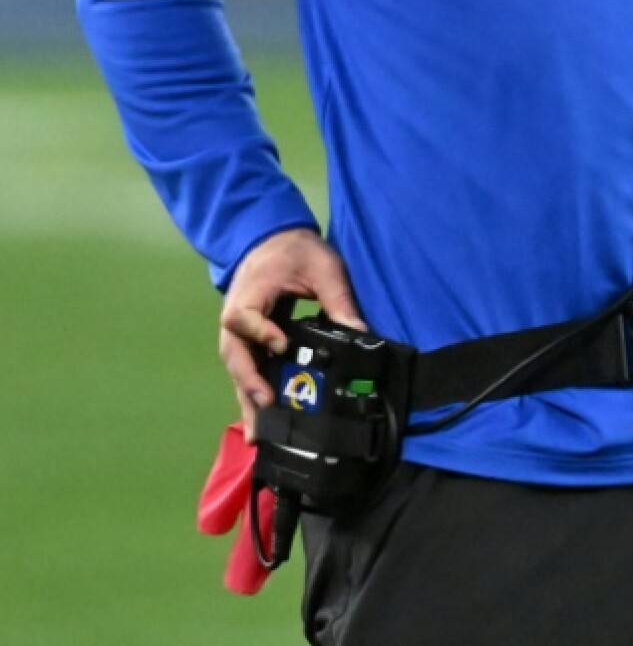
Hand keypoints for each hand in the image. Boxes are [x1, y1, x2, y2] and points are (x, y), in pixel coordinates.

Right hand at [219, 227, 365, 438]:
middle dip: (248, 382)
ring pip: (238, 367)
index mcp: (251, 292)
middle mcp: (236, 315)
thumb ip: (338, 298)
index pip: (244, 317)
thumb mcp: (323, 266)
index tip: (281, 346)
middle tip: (267, 406)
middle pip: (234, 352)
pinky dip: (253, 392)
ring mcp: (240, 330)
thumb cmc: (296, 249)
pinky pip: (247, 367)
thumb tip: (360, 333)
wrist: (273, 237)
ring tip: (260, 433)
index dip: (260, 333)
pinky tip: (263, 420)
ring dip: (247, 398)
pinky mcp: (249, 339)